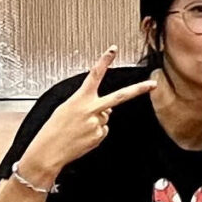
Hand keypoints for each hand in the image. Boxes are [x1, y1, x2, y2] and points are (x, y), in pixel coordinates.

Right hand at [18, 46, 156, 184]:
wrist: (48, 152)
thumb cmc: (53, 130)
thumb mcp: (66, 108)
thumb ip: (87, 104)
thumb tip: (107, 109)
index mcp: (80, 99)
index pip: (95, 75)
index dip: (104, 61)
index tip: (113, 50)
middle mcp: (91, 109)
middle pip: (120, 96)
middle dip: (138, 89)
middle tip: (152, 84)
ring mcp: (98, 123)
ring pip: (106, 117)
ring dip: (96, 121)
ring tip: (79, 128)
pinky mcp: (100, 135)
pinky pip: (102, 130)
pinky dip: (94, 132)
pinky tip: (82, 136)